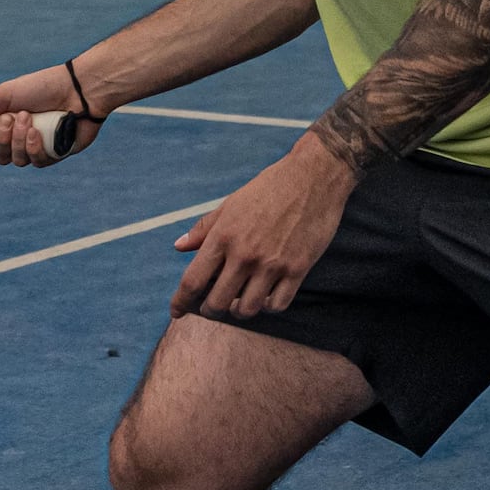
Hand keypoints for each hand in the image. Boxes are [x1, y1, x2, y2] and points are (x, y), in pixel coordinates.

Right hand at [0, 65, 95, 165]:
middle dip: (2, 138)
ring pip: (16, 160)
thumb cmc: (42, 87)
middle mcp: (18, 136)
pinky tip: (39, 133)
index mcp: (4, 121)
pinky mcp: (53, 154)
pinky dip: (34, 148)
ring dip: (19, 141)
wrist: (77, 90)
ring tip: (30, 120)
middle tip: (12, 117)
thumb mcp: (5, 93)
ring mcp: (36, 147)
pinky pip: (36, 162)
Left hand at [170, 145, 351, 318]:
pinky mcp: (297, 269)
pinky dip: (268, 306)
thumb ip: (204, 228)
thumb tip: (179, 246)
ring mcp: (272, 264)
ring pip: (247, 309)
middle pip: (217, 303)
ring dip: (240, 311)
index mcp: (223, 236)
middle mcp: (245, 254)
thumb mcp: (231, 204)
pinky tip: (266, 297)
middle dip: (210, 310)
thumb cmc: (269, 188)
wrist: (313, 177)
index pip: (193, 280)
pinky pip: (277, 305)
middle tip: (212, 307)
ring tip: (239, 303)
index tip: (176, 312)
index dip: (180, 302)